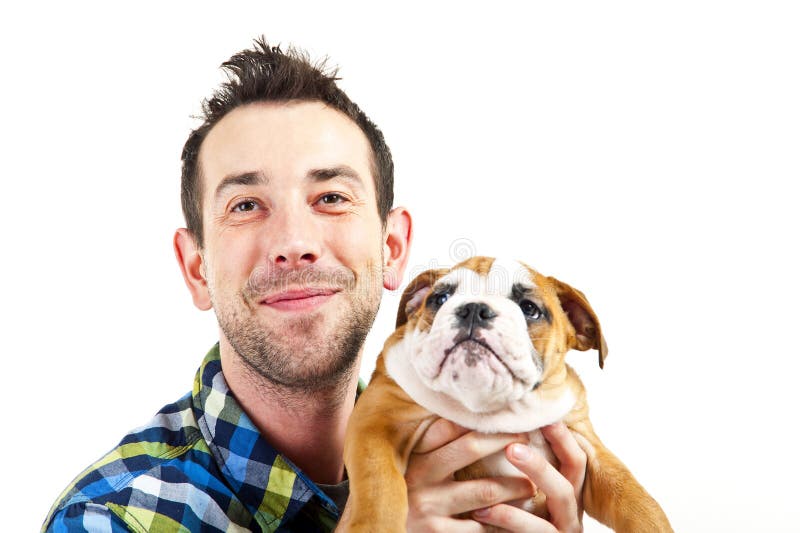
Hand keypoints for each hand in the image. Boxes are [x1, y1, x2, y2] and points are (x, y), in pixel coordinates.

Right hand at [404, 419, 585, 531]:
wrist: (383, 530)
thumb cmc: (408, 494)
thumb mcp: (412, 465)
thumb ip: (434, 446)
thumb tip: (473, 420)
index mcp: (414, 454)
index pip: (448, 425)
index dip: (479, 419)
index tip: (505, 416)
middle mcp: (419, 475)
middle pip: (471, 447)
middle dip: (505, 441)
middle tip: (526, 441)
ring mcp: (428, 505)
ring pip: (486, 490)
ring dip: (515, 486)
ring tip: (531, 485)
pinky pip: (480, 526)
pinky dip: (501, 520)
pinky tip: (514, 517)